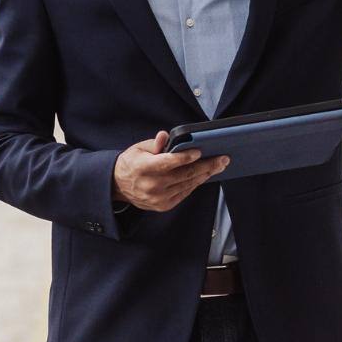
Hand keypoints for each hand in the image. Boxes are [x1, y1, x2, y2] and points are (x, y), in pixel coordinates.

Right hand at [112, 131, 228, 211]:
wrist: (118, 186)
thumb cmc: (132, 163)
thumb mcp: (139, 149)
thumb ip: (155, 144)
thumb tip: (165, 136)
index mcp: (144, 168)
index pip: (167, 162)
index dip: (184, 157)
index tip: (199, 151)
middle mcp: (152, 185)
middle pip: (184, 175)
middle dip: (206, 165)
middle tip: (222, 159)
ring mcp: (158, 198)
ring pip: (187, 184)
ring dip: (205, 175)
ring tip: (218, 165)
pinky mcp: (163, 205)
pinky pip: (184, 193)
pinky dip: (195, 183)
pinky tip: (205, 175)